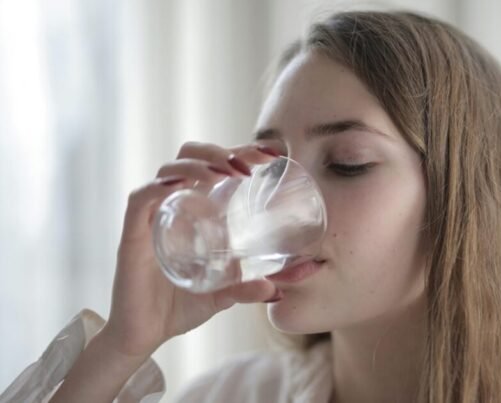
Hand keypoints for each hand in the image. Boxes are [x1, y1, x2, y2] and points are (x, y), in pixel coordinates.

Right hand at [101, 141, 280, 358]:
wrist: (143, 335)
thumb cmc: (180, 306)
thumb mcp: (224, 295)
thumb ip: (249, 289)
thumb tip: (279, 291)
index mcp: (196, 209)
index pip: (215, 165)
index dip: (240, 151)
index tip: (271, 154)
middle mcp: (174, 205)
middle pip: (190, 155)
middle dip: (219, 151)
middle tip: (248, 166)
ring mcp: (152, 217)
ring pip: (168, 170)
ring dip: (198, 164)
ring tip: (224, 174)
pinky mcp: (132, 235)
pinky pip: (140, 199)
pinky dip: (158, 187)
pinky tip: (180, 186)